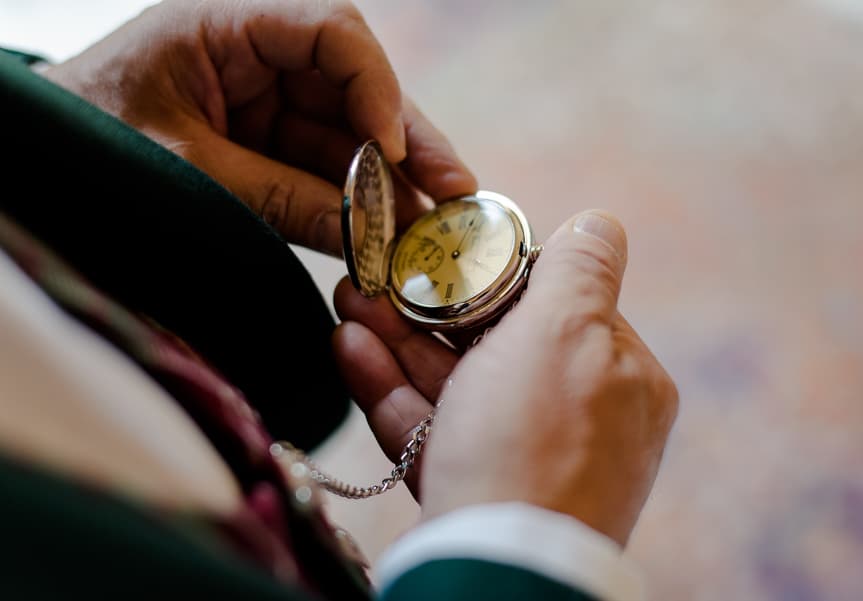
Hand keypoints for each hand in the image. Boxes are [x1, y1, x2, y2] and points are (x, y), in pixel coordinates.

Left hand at [43, 0, 475, 253]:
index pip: (332, 31)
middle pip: (358, 88)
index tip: (393, 151)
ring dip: (393, 183)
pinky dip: (357, 202)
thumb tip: (371, 240)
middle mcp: (260, 54)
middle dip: (407, 144)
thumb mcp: (187, 173)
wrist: (40, 169)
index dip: (376, 88)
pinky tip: (392, 233)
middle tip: (455, 192)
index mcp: (227, 23)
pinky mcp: (270, 142)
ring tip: (435, 228)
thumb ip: (280, 200)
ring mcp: (269, 100)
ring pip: (351, 133)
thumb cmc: (93, 146)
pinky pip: (327, 167)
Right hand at [332, 210, 677, 546]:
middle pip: (496, 346)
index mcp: (619, 375)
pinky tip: (351, 350)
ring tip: (350, 302)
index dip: (497, 275)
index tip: (442, 253)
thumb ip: (581, 270)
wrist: (494, 564)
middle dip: (429, 309)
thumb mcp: (566, 330)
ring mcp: (527, 456)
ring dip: (399, 343)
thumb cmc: (536, 438)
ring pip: (457, 386)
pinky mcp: (478, 488)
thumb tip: (602, 221)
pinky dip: (394, 391)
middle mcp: (580, 417)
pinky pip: (437, 429)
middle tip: (375, 277)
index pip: (556, 306)